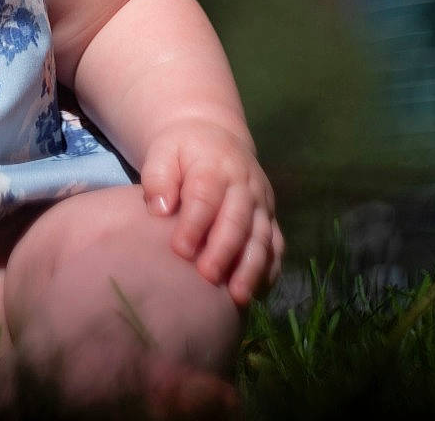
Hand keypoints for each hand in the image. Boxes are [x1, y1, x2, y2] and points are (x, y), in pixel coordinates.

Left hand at [140, 118, 282, 305]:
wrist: (214, 137)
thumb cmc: (182, 151)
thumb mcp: (164, 152)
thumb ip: (158, 177)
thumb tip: (160, 208)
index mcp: (216, 166)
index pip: (206, 196)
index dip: (194, 224)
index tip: (179, 250)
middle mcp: (245, 186)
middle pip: (238, 220)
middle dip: (224, 250)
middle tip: (207, 276)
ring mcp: (262, 204)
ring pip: (262, 237)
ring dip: (251, 267)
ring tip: (238, 296)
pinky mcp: (270, 219)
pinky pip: (276, 246)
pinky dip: (269, 270)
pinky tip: (257, 293)